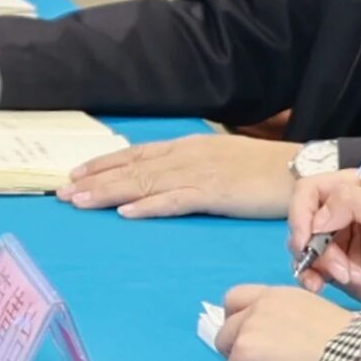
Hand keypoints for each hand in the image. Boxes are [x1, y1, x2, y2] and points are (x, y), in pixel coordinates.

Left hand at [60, 130, 302, 217]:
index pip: (136, 154)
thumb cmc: (264, 171)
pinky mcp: (214, 194)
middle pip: (131, 169)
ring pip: (144, 184)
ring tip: (78, 201)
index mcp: (188, 148)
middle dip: (93, 181)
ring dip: (108, 193)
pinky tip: (127, 213)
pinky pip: (175, 201)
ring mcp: (199, 174)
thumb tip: (167, 177)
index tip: (75, 173)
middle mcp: (187, 156)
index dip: (103, 164)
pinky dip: (149, 207)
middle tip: (60, 192)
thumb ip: (192, 166)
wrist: (300, 171)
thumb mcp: (221, 161)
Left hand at [212, 284, 356, 360]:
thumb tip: (273, 346)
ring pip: (226, 358)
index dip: (240, 324)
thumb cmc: (349, 350)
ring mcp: (248, 329)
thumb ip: (287, 323)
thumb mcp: (315, 321)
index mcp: (278, 295)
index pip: (235, 300)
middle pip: (224, 331)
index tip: (260, 345)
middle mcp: (259, 305)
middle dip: (240, 352)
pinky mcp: (243, 355)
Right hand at [289, 169, 360, 312]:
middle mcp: (336, 211)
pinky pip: (306, 269)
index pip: (307, 190)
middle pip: (301, 221)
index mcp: (349, 189)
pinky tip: (319, 286)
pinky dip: (309, 278)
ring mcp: (332, 239)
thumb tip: (317, 219)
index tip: (307, 238)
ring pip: (300, 247)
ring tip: (349, 275)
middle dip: (314, 246)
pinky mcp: (331, 265)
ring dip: (319, 264)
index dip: (301, 213)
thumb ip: (351, 203)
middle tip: (339, 266)